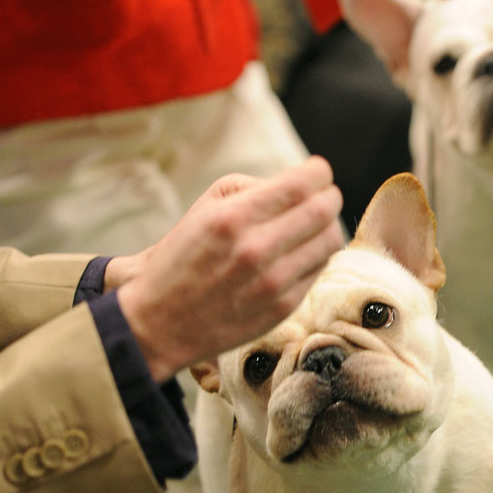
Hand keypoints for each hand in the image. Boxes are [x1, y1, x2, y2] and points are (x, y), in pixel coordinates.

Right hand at [109, 158, 342, 382]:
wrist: (161, 320)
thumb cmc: (185, 255)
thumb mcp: (206, 206)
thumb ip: (253, 186)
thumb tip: (299, 184)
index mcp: (234, 218)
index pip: (302, 184)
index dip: (319, 172)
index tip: (317, 172)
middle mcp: (256, 249)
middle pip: (324, 210)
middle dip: (329, 196)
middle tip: (322, 196)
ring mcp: (273, 282)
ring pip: (331, 240)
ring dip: (328, 226)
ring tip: (312, 226)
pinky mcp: (284, 307)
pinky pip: (321, 269)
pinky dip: (317, 255)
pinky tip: (299, 253)